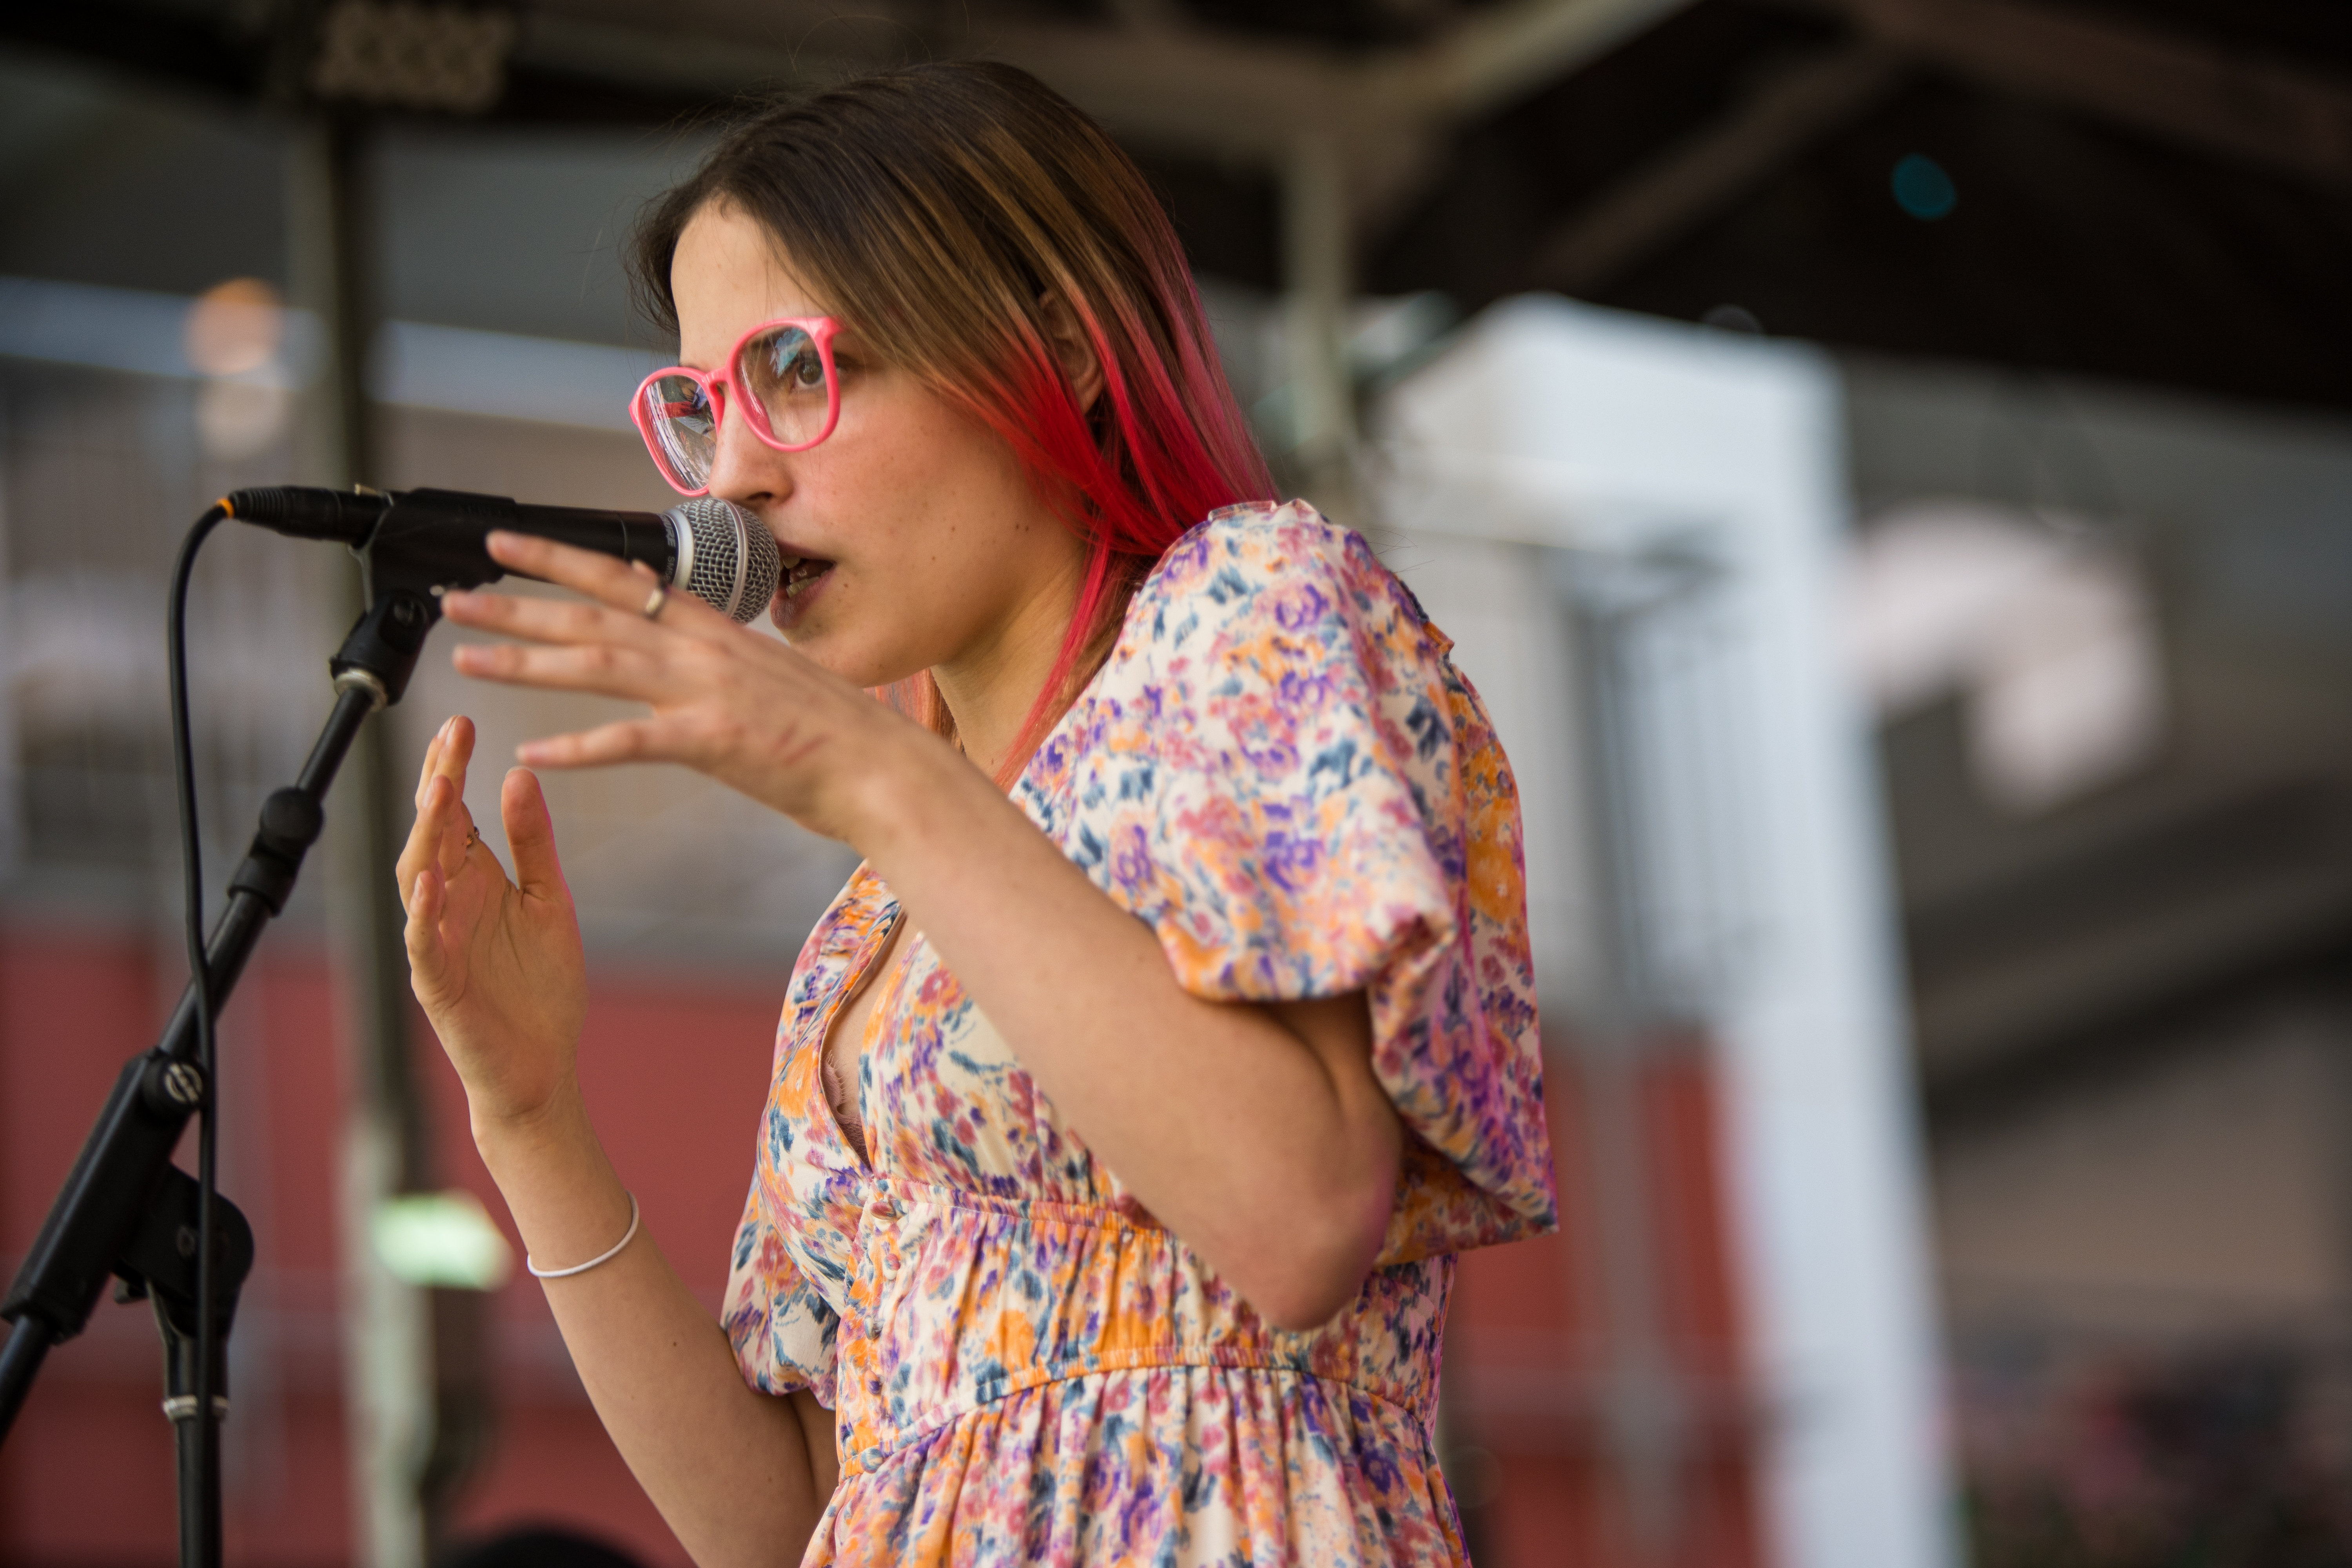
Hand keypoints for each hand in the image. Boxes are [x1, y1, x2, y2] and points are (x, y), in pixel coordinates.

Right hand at [398, 715, 589, 1128]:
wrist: (541, 1065)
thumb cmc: (541, 985)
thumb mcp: (550, 899)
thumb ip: (534, 842)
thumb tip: (519, 773)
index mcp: (474, 880)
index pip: (456, 813)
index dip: (454, 769)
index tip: (462, 723)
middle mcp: (447, 903)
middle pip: (433, 834)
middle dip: (439, 783)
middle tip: (451, 737)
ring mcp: (437, 943)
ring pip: (418, 879)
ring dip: (427, 835)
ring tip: (440, 790)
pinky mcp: (439, 985)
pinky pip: (423, 944)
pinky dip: (423, 913)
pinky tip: (430, 880)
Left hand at [438, 533, 936, 844]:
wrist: (888, 769)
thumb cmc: (838, 736)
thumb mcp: (771, 674)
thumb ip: (713, 648)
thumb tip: (667, 616)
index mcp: (717, 634)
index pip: (624, 583)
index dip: (559, 560)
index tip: (506, 544)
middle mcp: (705, 651)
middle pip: (594, 618)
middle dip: (519, 605)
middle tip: (457, 598)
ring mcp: (709, 692)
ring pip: (599, 665)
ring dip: (528, 662)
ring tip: (468, 660)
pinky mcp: (717, 741)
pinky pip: (634, 742)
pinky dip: (581, 748)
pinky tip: (534, 754)